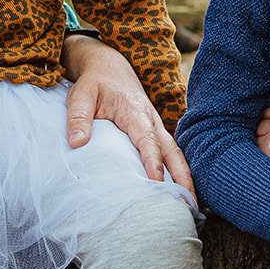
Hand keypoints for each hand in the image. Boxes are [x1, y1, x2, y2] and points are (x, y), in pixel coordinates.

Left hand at [61, 33, 193, 192]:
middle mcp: (151, 119)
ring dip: (184, 175)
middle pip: (171, 149)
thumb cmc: (94, 82)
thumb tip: (78, 143)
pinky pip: (169, 151)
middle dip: (182, 175)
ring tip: (191, 202)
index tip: (156, 181)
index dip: (152, 160)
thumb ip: (78, 117)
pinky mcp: (153, 131)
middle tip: (189, 201)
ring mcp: (155, 125)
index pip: (147, 139)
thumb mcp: (81, 95)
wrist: (109, 66)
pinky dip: (177, 169)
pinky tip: (179, 188)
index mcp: (135, 112)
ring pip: (174, 152)